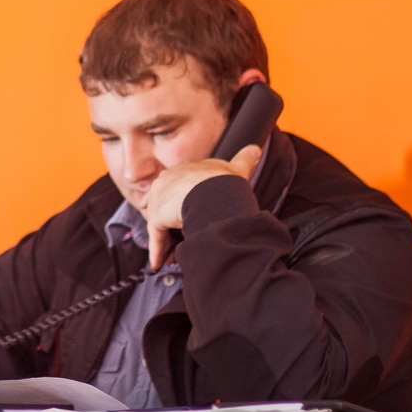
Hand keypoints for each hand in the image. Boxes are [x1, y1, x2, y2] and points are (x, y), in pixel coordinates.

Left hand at [145, 145, 262, 269]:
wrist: (215, 191)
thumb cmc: (225, 181)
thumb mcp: (236, 169)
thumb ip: (244, 160)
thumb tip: (255, 148)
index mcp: (182, 171)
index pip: (177, 188)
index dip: (182, 202)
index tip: (186, 213)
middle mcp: (166, 184)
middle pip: (164, 205)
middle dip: (169, 222)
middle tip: (178, 237)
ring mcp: (159, 201)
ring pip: (160, 223)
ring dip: (165, 240)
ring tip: (171, 255)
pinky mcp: (158, 218)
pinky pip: (156, 238)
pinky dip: (158, 251)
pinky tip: (159, 263)